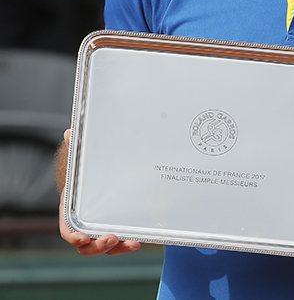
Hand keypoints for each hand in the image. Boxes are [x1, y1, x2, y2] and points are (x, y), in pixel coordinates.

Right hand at [57, 130, 140, 255]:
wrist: (100, 172)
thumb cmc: (88, 167)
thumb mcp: (83, 157)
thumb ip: (77, 147)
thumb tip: (70, 132)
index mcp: (72, 209)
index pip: (68, 228)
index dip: (73, 236)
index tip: (82, 239)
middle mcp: (85, 223)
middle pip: (86, 245)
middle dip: (98, 246)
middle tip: (111, 238)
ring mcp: (100, 227)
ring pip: (103, 247)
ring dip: (116, 248)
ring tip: (131, 243)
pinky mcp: (116, 227)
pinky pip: (119, 241)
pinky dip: (126, 244)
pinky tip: (139, 241)